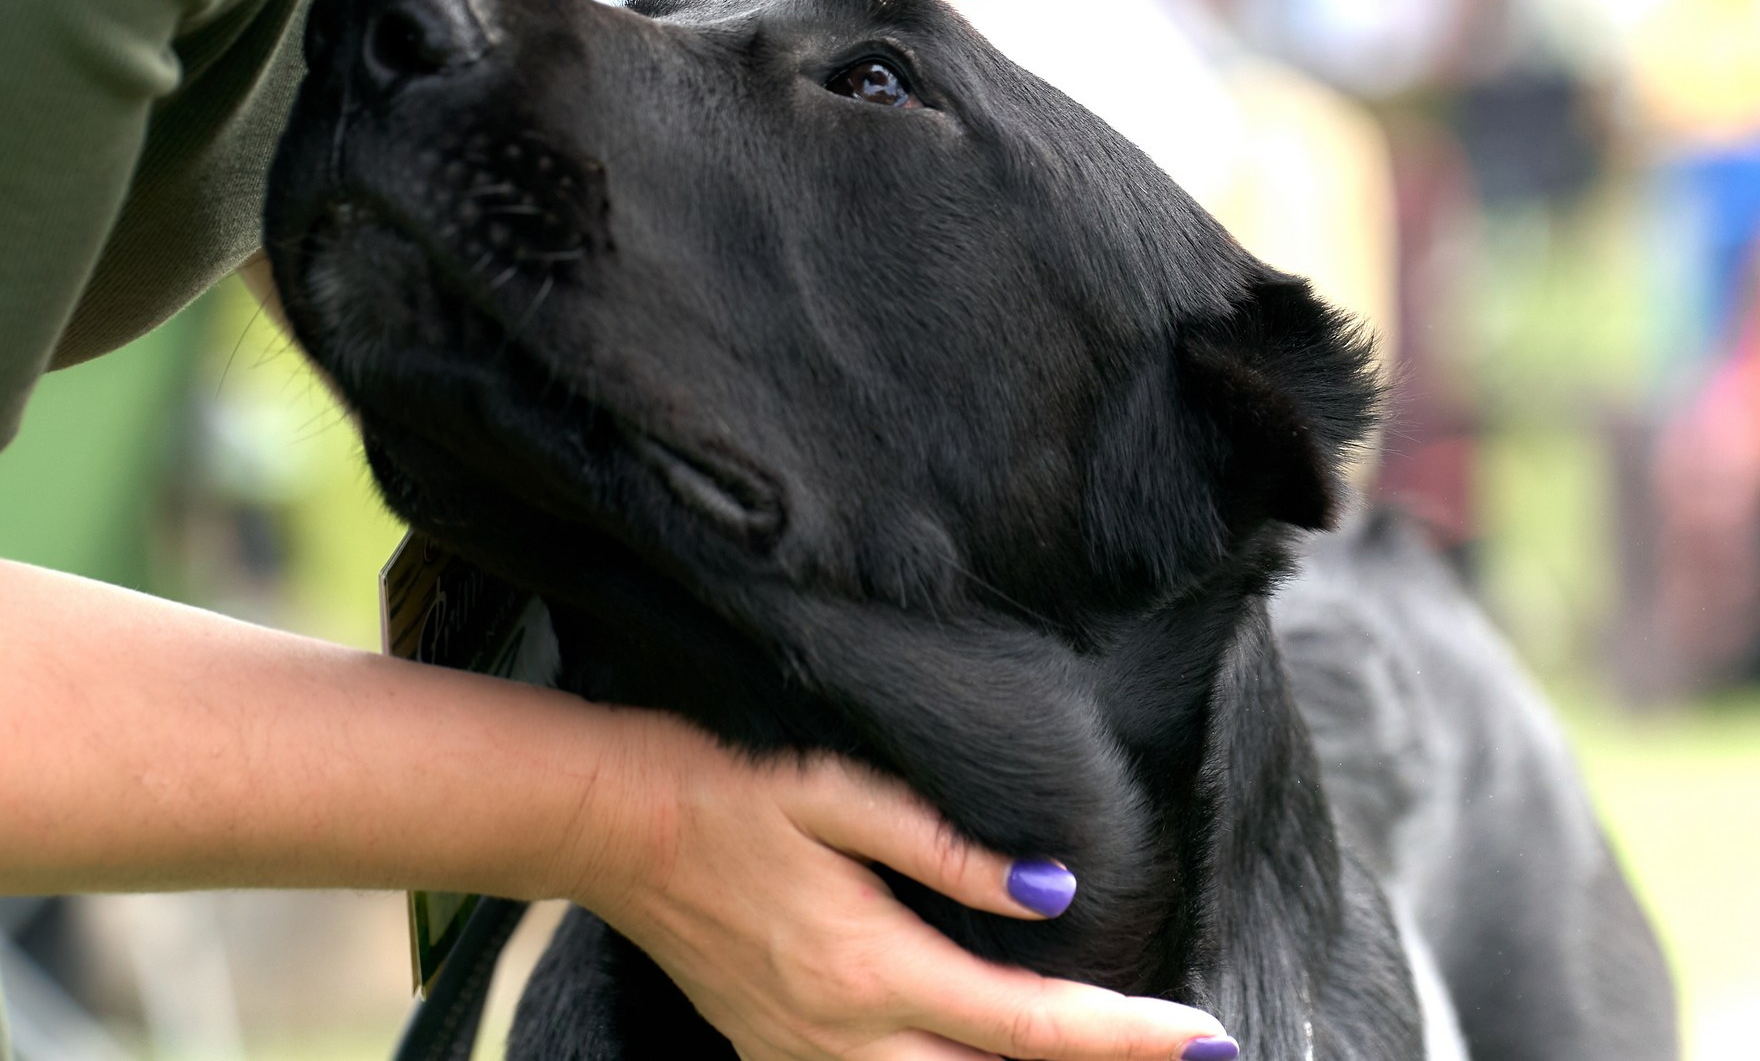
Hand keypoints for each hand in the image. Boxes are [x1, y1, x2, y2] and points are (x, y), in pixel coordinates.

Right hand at [565, 710, 1233, 1060]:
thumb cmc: (727, 786)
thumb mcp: (837, 792)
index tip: (1203, 1035)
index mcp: (870, 965)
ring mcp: (804, 1058)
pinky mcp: (774, 1056)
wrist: (614, 822)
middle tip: (1183, 1052)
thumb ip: (949, 850)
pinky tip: (972, 1053)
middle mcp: (842, 1036)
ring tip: (1097, 1053)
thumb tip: (1052, 894)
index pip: (1026, 1024)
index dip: (1125, 1036)